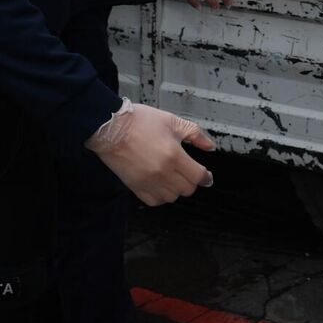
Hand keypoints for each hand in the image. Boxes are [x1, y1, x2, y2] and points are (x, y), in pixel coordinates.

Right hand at [86, 100, 216, 205]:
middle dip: (191, 181)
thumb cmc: (140, 122)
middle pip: (188, 189)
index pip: (199, 176)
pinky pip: (154, 201)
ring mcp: (149, 182)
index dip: (206, 177)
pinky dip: (161, 196)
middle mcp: (163, 172)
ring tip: (173, 177)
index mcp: (174, 155)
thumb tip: (210, 146)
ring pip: (172, 197)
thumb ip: (195, 134)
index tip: (206, 176)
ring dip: (176, 189)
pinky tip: (160, 185)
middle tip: (188, 172)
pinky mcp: (136, 187)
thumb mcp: (173, 121)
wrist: (112, 128)